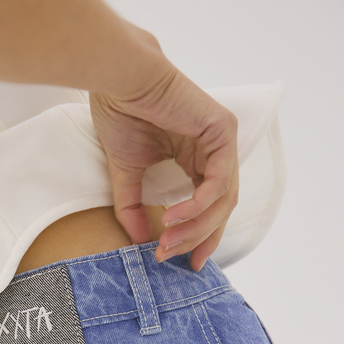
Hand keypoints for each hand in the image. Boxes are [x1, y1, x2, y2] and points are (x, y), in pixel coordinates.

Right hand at [90, 29, 238, 270]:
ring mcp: (221, 141)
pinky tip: (173, 216)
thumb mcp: (126, 173)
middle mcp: (213, 151)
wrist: (120, 80)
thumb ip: (133, 207)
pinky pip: (219, 181)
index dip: (198, 237)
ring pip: (222, 200)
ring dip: (196, 227)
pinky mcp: (222, 131)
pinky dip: (198, 205)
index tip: (183, 263)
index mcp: (195, 158)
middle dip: (197, 238)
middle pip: (219, 209)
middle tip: (170, 255)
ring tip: (168, 239)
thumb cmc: (121, 114)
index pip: (209, 207)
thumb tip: (140, 243)